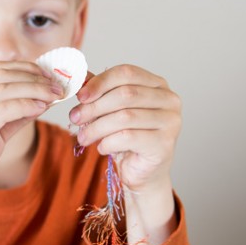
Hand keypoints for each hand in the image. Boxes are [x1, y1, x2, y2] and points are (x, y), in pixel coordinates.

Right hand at [0, 60, 60, 217]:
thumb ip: (11, 116)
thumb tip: (40, 101)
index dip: (25, 69)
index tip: (47, 76)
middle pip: (1, 75)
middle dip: (34, 77)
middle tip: (57, 85)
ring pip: (4, 89)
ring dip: (34, 89)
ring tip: (54, 95)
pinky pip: (2, 110)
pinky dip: (25, 106)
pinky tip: (40, 109)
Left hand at [69, 64, 181, 192]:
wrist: (142, 171)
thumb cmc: (128, 138)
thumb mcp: (111, 111)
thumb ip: (100, 92)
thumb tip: (81, 80)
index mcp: (157, 85)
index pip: (127, 73)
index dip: (100, 82)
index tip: (80, 96)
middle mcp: (169, 100)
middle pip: (125, 94)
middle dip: (95, 107)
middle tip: (75, 118)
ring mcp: (170, 122)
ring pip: (125, 117)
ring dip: (97, 127)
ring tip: (83, 137)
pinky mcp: (164, 144)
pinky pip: (128, 138)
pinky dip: (108, 142)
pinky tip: (102, 148)